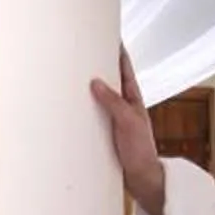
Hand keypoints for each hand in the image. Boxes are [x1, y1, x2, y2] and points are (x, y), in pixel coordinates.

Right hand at [89, 46, 167, 214]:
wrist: (141, 178)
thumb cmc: (140, 150)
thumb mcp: (128, 122)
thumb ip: (113, 102)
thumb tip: (96, 82)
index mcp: (133, 99)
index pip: (124, 69)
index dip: (118, 52)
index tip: (110, 36)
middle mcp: (123, 107)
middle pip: (110, 80)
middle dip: (99, 66)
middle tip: (85, 51)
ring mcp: (114, 119)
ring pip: (100, 98)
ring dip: (89, 88)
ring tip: (74, 75)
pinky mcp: (105, 133)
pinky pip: (93, 115)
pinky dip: (84, 108)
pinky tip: (73, 107)